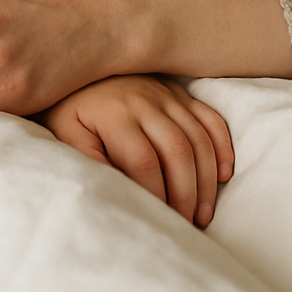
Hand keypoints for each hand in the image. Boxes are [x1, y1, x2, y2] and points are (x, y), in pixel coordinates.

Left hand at [41, 76, 234, 227]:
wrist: (74, 66)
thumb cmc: (68, 110)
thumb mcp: (66, 136)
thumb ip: (89, 163)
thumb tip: (115, 196)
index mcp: (115, 114)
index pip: (144, 163)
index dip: (156, 196)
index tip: (158, 222)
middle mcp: (145, 99)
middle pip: (178, 151)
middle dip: (187, 194)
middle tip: (187, 226)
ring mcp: (165, 93)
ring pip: (199, 138)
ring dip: (207, 179)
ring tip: (204, 213)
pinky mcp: (178, 91)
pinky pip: (210, 117)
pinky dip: (222, 145)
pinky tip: (224, 174)